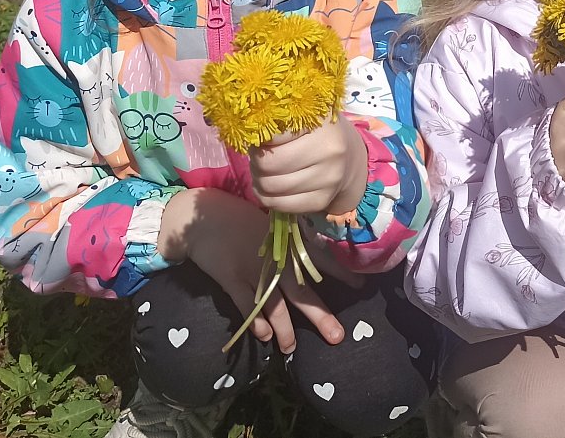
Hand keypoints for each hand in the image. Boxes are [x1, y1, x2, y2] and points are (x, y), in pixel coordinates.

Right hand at [157, 188, 354, 352]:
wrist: (203, 215)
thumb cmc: (238, 218)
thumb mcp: (269, 224)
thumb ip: (288, 241)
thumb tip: (311, 259)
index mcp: (286, 242)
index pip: (319, 258)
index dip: (341, 272)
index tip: (362, 285)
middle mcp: (274, 258)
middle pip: (301, 290)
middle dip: (320, 315)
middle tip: (337, 336)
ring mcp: (253, 269)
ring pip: (274, 305)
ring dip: (285, 329)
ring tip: (291, 349)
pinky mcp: (231, 278)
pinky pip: (247, 304)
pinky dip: (255, 321)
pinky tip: (264, 336)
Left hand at [249, 116, 367, 216]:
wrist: (351, 159)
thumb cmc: (317, 132)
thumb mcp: (302, 115)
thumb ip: (278, 119)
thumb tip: (246, 133)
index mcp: (321, 121)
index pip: (270, 134)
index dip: (258, 138)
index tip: (260, 137)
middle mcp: (329, 151)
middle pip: (268, 164)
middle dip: (255, 162)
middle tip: (258, 157)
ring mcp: (328, 178)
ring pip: (270, 187)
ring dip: (259, 181)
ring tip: (264, 172)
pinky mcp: (322, 201)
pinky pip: (280, 205)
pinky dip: (268, 198)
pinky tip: (272, 189)